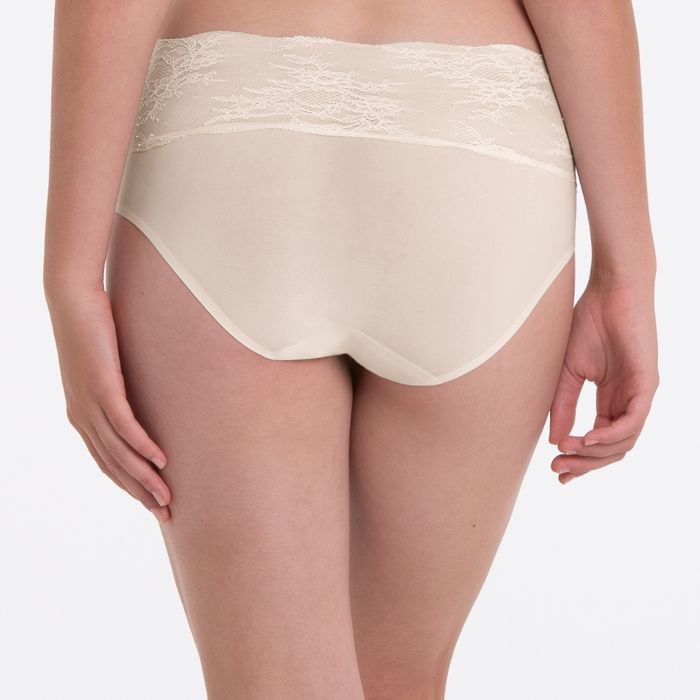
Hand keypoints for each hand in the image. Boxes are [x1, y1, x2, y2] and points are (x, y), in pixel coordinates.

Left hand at [46, 285, 170, 520]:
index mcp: (82, 416)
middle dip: (140, 493)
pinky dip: (142, 446)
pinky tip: (160, 460)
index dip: (130, 485)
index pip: (107, 461)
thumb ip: (120, 389)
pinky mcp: (101, 388)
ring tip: (166, 497)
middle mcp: (82, 417)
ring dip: (144, 478)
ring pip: (119, 452)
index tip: (152, 502)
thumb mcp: (108, 368)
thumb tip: (143, 399)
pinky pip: (124, 426)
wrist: (73, 301)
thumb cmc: (93, 331)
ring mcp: (90, 404)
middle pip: (114, 465)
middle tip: (165, 513)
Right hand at [548, 274, 658, 483]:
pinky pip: (632, 422)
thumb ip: (563, 406)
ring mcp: (640, 394)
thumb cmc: (588, 324)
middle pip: (613, 449)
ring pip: (624, 442)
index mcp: (611, 399)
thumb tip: (555, 441)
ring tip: (567, 452)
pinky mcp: (648, 384)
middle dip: (584, 463)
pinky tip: (586, 439)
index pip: (599, 441)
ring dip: (594, 453)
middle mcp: (628, 401)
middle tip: (558, 469)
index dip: (578, 459)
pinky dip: (609, 435)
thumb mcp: (567, 372)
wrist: (609, 291)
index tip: (556, 470)